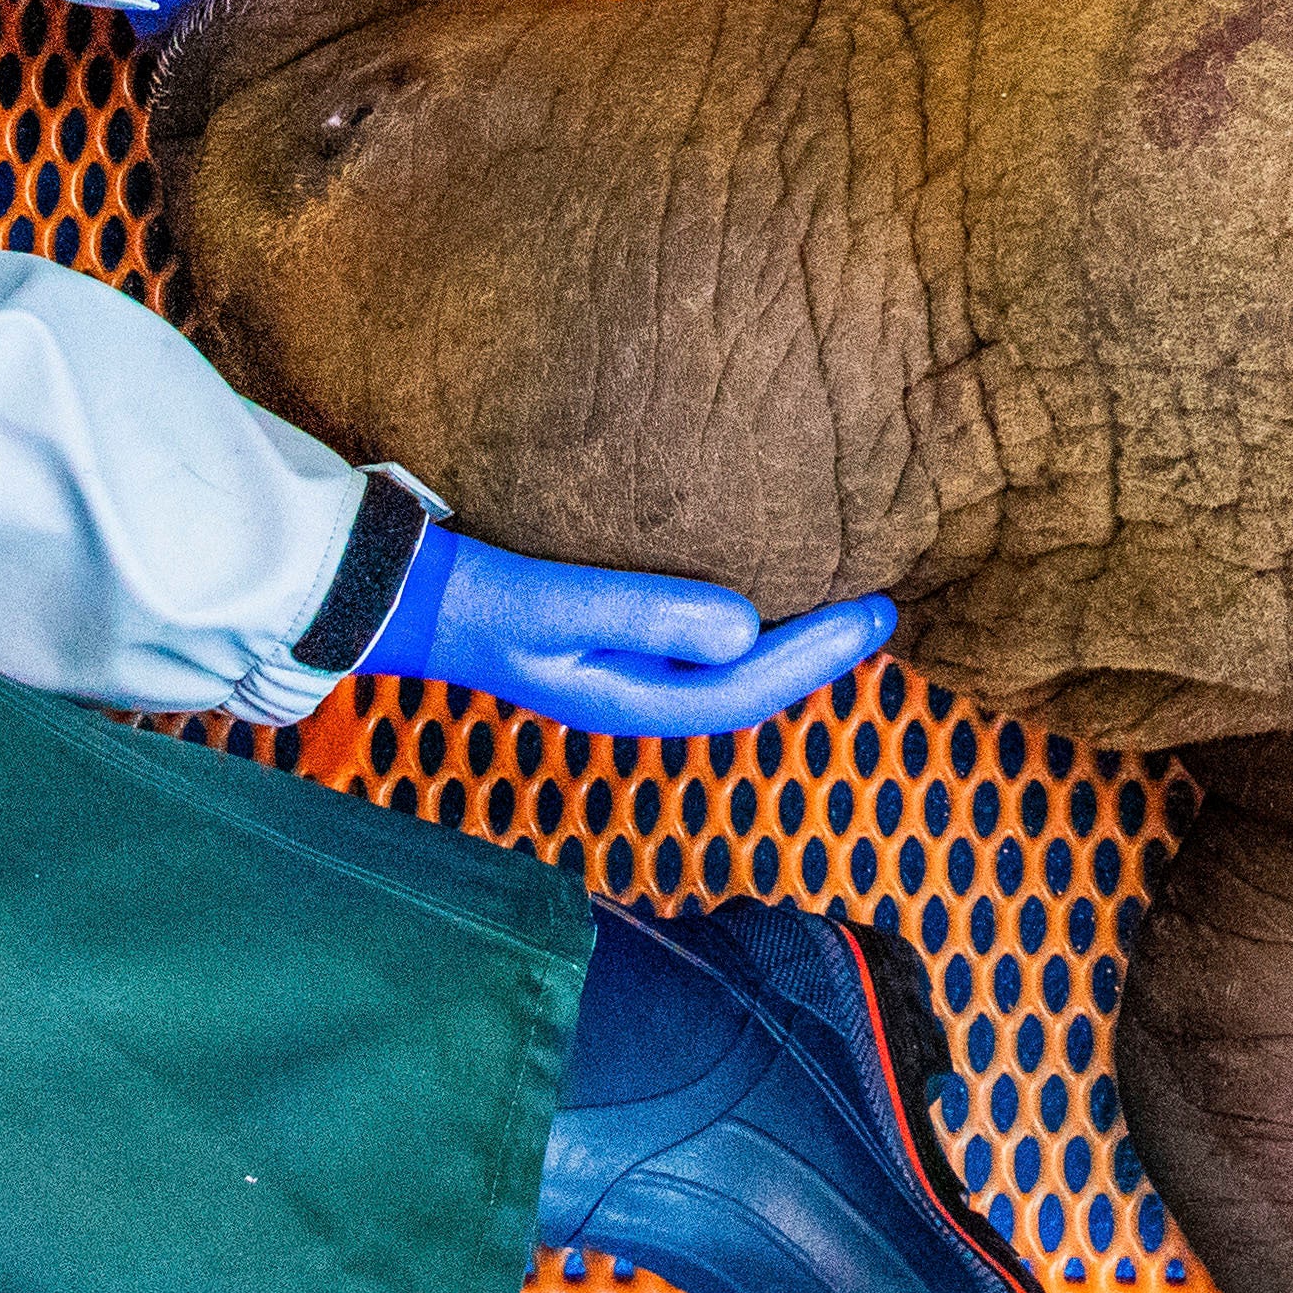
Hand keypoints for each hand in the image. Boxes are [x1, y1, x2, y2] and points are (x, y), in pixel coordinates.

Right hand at [359, 521, 896, 739]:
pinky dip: (746, 621)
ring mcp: (624, 672)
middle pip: (749, 685)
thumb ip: (644, 612)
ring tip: (843, 600)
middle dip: (820, 654)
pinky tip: (766, 590)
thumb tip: (744, 627)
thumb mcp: (556, 604)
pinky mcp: (612, 640)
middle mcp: (636, 695)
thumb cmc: (478, 599)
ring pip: (729, 667)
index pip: (748, 689)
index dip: (820, 658)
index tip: (880, 615)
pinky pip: (700, 639)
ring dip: (787, 641)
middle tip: (886, 608)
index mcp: (629, 702)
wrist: (406, 595)